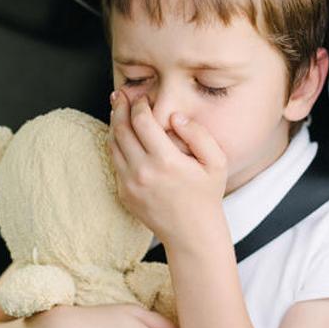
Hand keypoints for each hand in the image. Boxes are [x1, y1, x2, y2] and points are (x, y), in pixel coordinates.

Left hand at [107, 88, 226, 249]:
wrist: (191, 233)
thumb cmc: (206, 194)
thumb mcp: (216, 162)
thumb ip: (199, 134)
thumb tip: (175, 117)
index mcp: (165, 161)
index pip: (142, 121)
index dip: (139, 104)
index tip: (142, 97)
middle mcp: (142, 171)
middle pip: (120, 129)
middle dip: (119, 108)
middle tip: (120, 95)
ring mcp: (129, 183)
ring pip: (112, 145)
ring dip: (113, 125)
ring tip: (117, 110)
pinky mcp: (123, 193)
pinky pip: (114, 162)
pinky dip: (116, 145)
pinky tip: (122, 135)